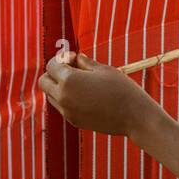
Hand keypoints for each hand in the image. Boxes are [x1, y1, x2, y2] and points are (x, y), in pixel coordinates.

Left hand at [38, 52, 159, 138]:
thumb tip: (75, 58)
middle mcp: (63, 97)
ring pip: (50, 95)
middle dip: (54, 73)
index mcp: (69, 81)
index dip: (62, 58)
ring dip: (59, 86)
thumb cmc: (122, 89)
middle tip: (73, 69)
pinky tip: (86, 95)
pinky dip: (67, 98)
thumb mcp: (103, 69)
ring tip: (80, 82)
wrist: (135, 117)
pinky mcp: (73, 121)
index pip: (51, 65)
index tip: (75, 58)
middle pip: (44, 81)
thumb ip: (84, 62)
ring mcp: (67, 111)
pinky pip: (62, 106)